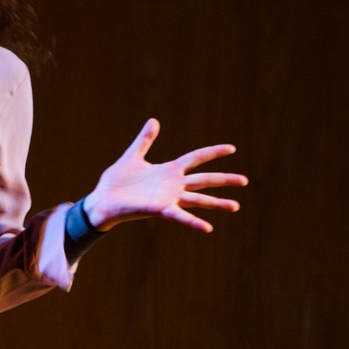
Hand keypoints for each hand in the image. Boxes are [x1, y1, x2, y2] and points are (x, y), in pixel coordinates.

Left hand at [85, 119, 246, 232]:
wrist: (102, 200)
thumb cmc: (116, 182)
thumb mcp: (132, 156)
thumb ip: (145, 140)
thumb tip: (154, 121)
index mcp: (168, 170)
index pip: (196, 158)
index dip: (213, 152)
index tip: (232, 148)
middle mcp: (173, 185)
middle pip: (204, 179)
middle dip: (224, 179)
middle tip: (245, 181)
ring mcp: (169, 198)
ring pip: (198, 199)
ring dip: (217, 203)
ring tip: (235, 206)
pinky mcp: (160, 209)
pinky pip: (180, 216)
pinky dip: (193, 222)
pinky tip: (208, 227)